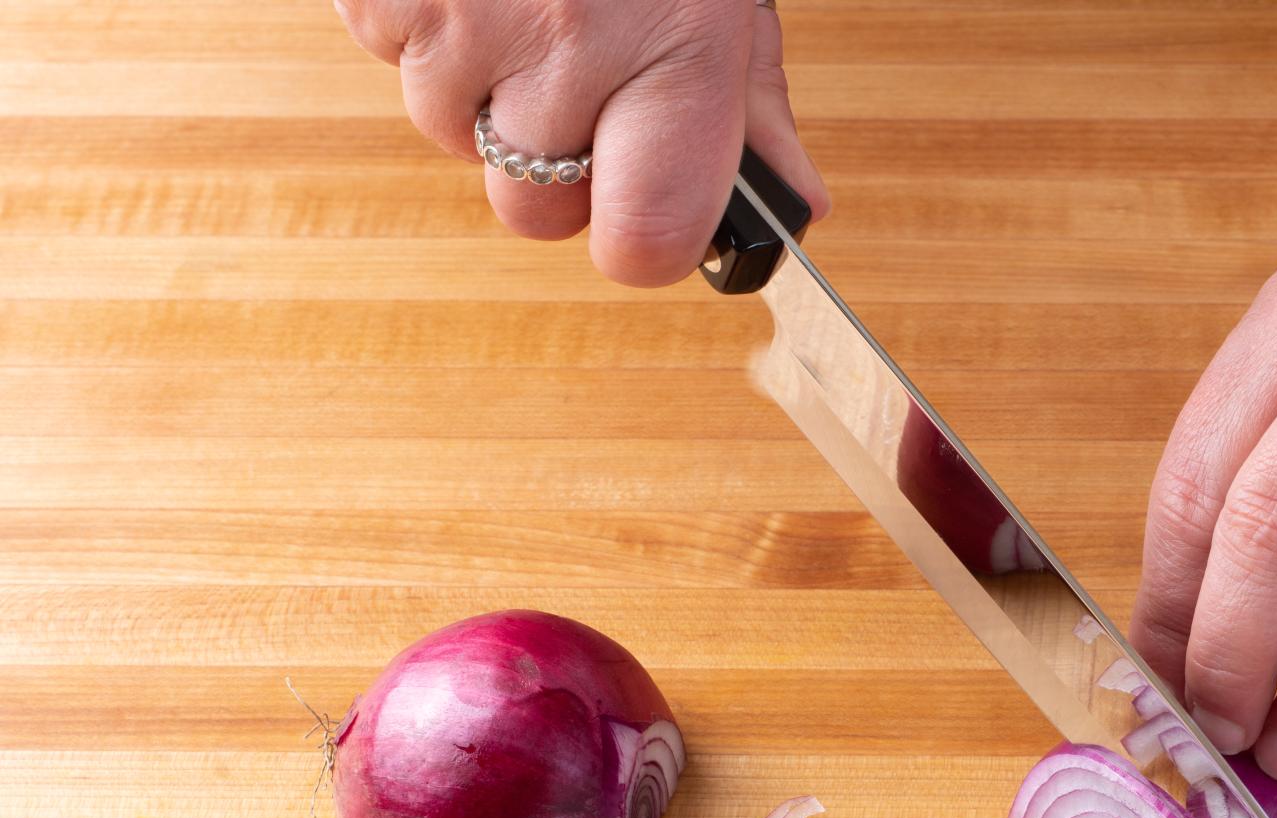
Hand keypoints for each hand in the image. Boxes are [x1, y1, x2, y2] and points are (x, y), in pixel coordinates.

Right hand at [335, 0, 829, 284]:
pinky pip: (391, 56)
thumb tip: (793, 208)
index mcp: (677, 53)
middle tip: (578, 74)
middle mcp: (567, 45)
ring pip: (455, 134)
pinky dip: (426, 26)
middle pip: (532, 209)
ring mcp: (460, 17)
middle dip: (551, 164)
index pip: (641, 242)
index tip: (641, 220)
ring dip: (483, 87)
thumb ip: (751, 105)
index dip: (637, 243)